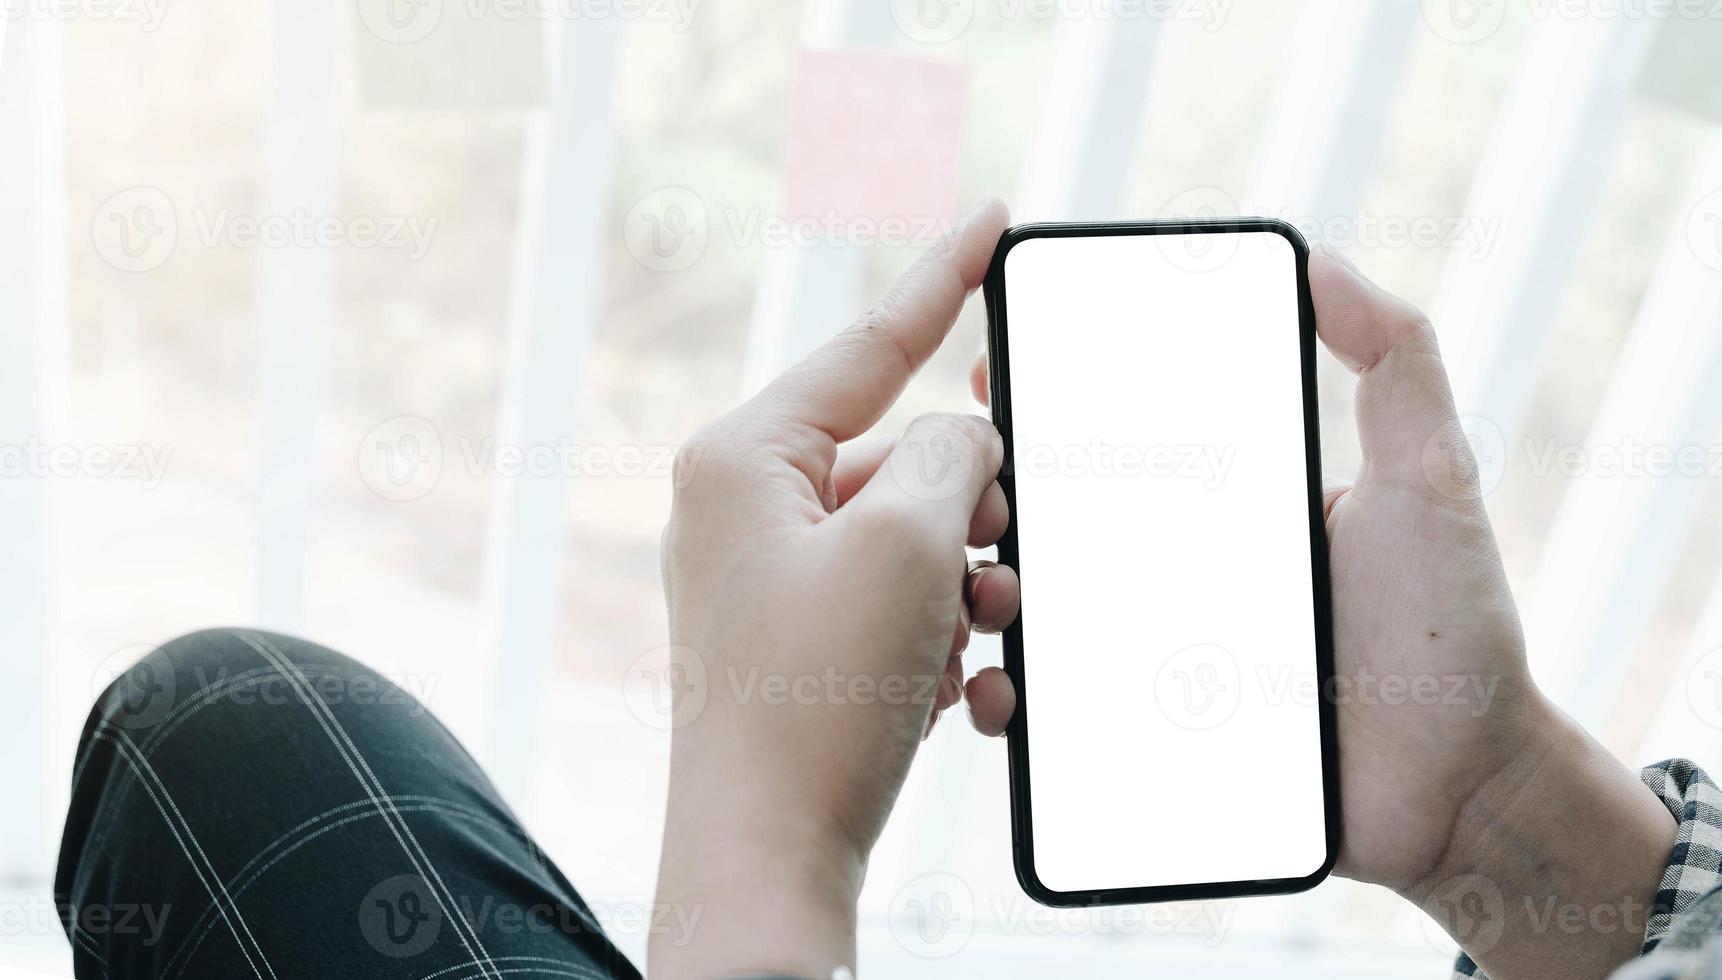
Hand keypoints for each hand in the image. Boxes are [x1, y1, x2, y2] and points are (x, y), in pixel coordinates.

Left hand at [650, 198, 1020, 978]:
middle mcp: (745, 508)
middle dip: (973, 510)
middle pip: (904, 459)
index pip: (868, 344)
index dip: (944, 278)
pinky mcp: (799, 644)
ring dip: (970, 587)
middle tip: (995, 561)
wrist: (770, 857)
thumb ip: (955, 457)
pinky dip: (944, 644)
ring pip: (913, 540)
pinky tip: (963, 699)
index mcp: (744, 458)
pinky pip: (897, 608)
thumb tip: (967, 439)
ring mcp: (770, 580)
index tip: (994, 221)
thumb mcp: (908, 546)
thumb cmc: (815, 700)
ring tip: (975, 642)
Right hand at [966, 247, 1672, 979]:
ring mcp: (1153, 655)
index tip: (994, 373)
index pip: (1114, 441)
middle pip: (1056, 524)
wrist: (1461, 787)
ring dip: (986, 595)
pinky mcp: (1144, 738)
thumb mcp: (1430, 478)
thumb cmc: (1453, 627)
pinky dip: (1013, 700)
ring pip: (1039, 615)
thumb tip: (1324, 257)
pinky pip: (1056, 716)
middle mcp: (1173, 572)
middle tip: (971, 494)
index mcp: (1222, 505)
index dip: (1046, 407)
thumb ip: (1395, 361)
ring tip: (982, 589)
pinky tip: (999, 688)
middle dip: (992, 502)